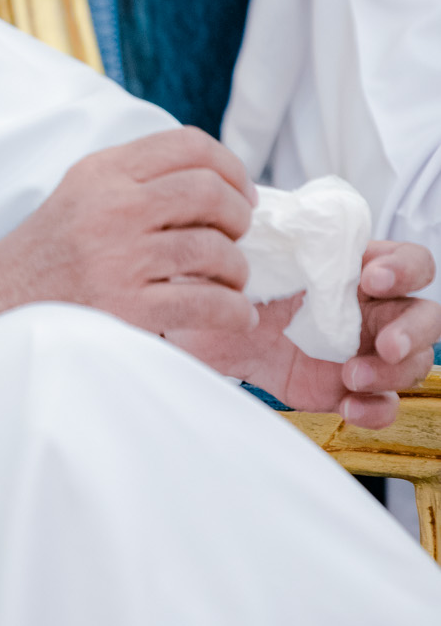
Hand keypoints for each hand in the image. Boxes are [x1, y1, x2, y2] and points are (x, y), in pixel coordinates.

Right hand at [0, 127, 257, 342]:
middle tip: (236, 234)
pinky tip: (233, 312)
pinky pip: (206, 304)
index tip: (240, 191)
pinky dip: (232, 309)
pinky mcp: (127, 308)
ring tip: (229, 278)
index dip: (231, 166)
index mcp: (101, 173)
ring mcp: (119, 258)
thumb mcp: (79, 194)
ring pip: (214, 250)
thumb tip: (216, 181)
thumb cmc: (44, 256)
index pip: (188, 145)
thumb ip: (136, 178)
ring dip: (236, 268)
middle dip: (238, 215)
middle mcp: (111, 208)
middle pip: (209, 192)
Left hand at [171, 240, 440, 426]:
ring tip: (351, 377)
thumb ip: (265, 236)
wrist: (206, 327)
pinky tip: (349, 407)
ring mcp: (362, 350)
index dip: (404, 269)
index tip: (371, 279)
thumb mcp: (247, 253)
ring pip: (413, 363)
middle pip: (426, 317)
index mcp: (356, 266)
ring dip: (393, 373)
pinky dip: (375, 410)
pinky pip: (382, 404)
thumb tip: (257, 215)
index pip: (410, 261)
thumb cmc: (232, 281)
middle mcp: (370, 308)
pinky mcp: (345, 388)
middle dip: (415, 331)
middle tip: (385, 344)